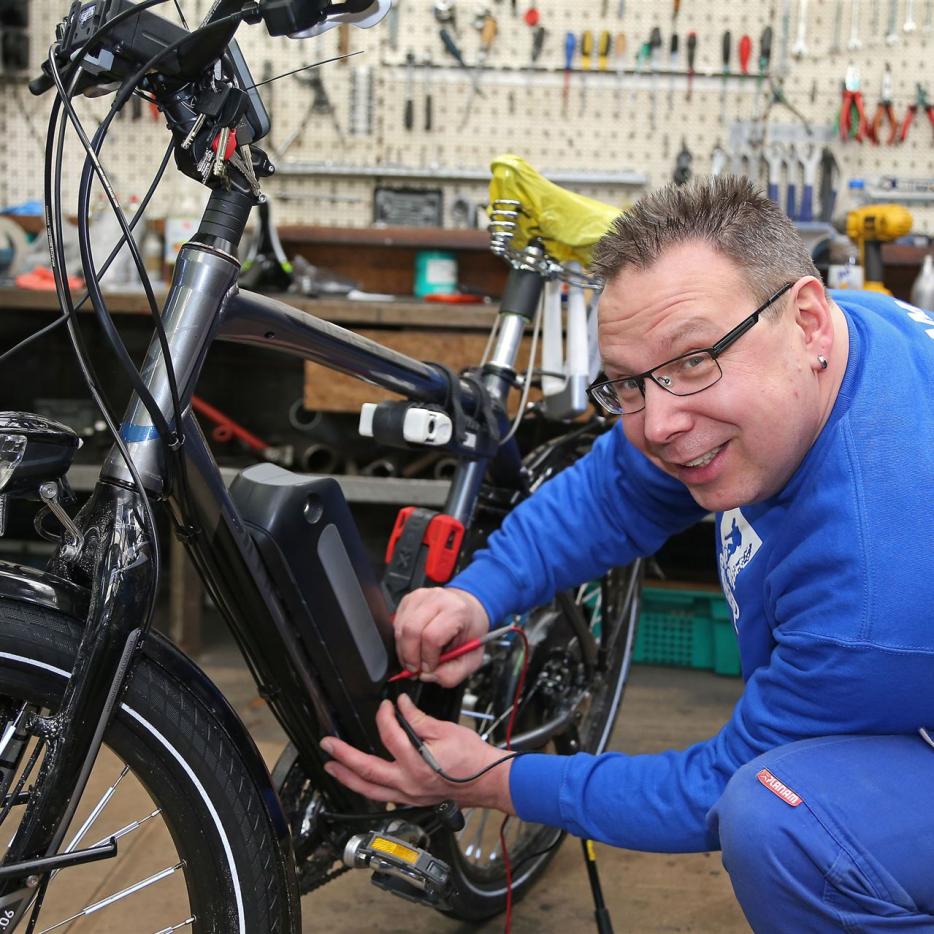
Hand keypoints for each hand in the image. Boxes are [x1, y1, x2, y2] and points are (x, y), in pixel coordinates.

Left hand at [320, 694, 514, 812]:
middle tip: (327, 746)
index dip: (385, 716)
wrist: (489, 781)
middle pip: (367, 771)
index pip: (390, 736)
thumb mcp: (447, 731)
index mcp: (417, 763)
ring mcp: (410, 796)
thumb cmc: (473, 759)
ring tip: (332, 768)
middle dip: (343, 757)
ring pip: (370, 790)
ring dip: (348, 777)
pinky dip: (368, 789)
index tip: (387, 706)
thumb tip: (401, 706)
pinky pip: (383, 797)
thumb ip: (419, 720)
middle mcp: (409, 784)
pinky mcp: (413, 801)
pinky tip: (360, 782)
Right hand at [394, 587, 488, 686]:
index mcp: (457, 611)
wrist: (468, 608)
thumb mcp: (471, 658)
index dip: (427, 658)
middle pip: (411, 630)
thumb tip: (427, 676)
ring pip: (400, 628)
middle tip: (416, 669)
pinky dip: (401, 641)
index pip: (432, 637)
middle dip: (410, 656)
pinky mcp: (408, 599)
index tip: (429, 668)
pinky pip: (396, 624)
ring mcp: (420, 597)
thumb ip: (452, 674)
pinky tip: (413, 645)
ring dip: (403, 650)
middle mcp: (437, 599)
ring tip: (414, 659)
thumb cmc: (469, 631)